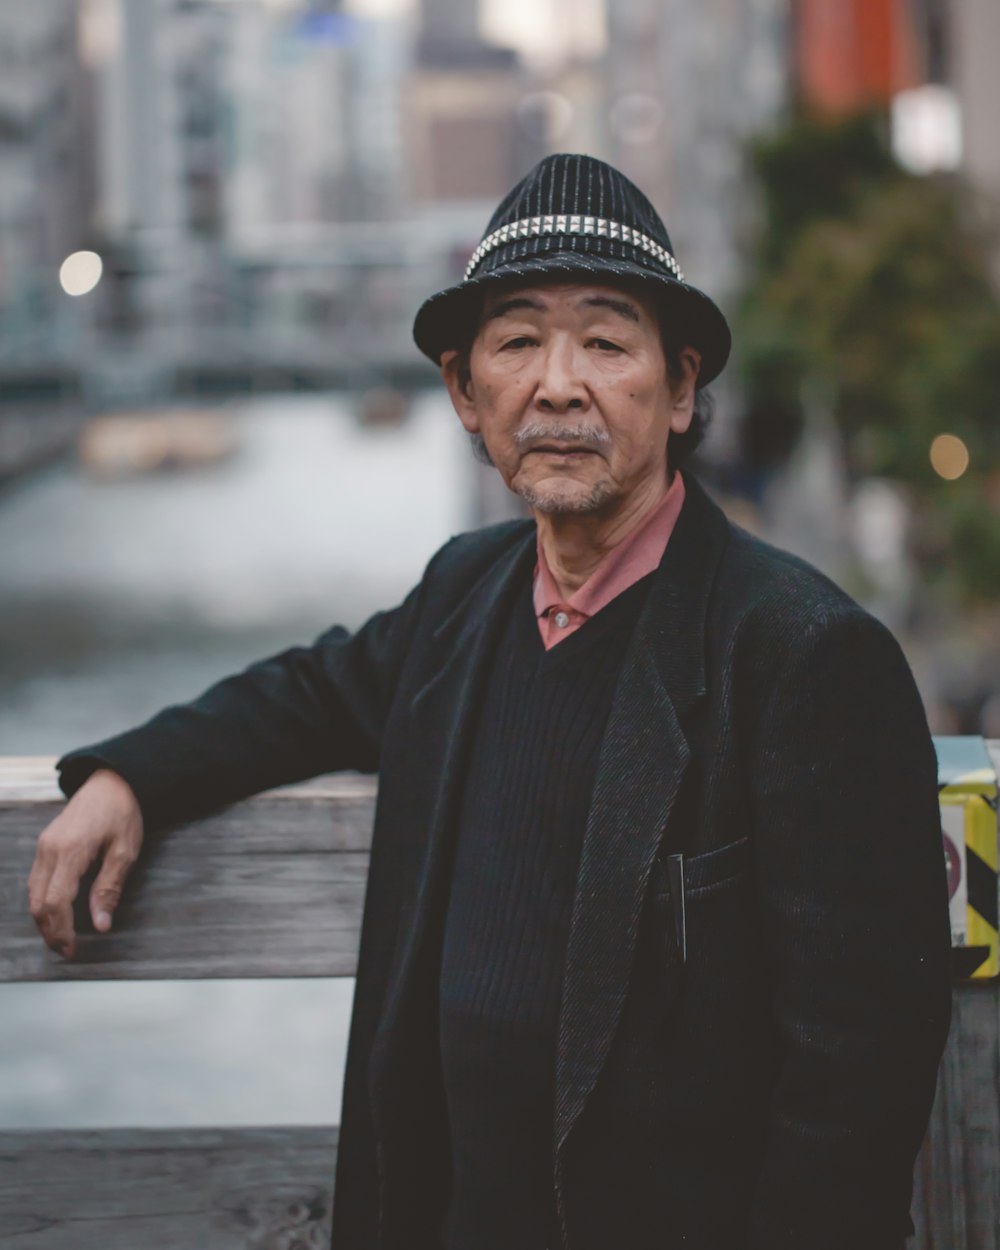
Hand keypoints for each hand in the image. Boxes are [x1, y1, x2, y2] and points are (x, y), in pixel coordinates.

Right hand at [27, 768, 143, 957]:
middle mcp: (49, 849)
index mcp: (70, 850)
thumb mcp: (125, 850)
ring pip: (32, 893)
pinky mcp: (45, 845)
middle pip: (38, 902)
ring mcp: (44, 846)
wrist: (110, 781)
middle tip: (67, 950)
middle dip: (49, 931)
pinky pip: (36, 881)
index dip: (61, 930)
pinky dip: (43, 902)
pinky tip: (57, 913)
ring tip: (62, 938)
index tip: (73, 949)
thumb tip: (101, 924)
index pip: (56, 901)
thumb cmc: (122, 812)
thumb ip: (110, 888)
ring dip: (44, 919)